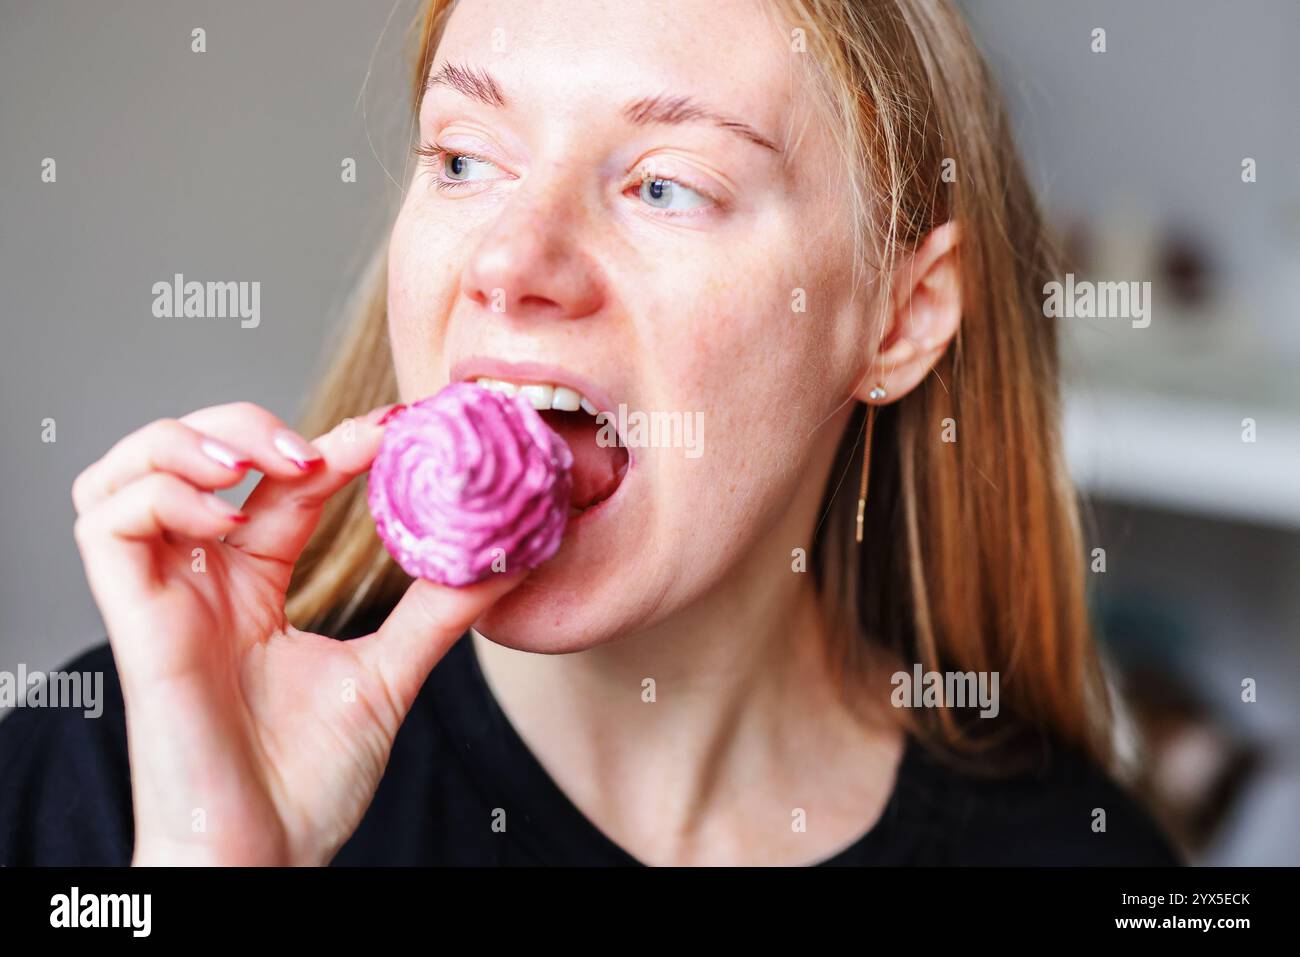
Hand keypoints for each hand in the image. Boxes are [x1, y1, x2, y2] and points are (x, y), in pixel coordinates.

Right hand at [71, 402, 523, 864]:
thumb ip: (439, 611)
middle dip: (249, 422)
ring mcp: (164, 597)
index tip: (397, 430)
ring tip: (263, 464)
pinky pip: (109, 524)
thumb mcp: (388, 674)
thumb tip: (510, 557)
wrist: (266, 859)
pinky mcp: (134, 622)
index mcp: (255, 586)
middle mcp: (203, 581)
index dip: (333, 442)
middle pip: (194, 452)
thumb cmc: (308, 782)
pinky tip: (226, 519)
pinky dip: (164, 495)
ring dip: (192, 441)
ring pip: (132, 469)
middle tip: (322, 446)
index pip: (283, 483)